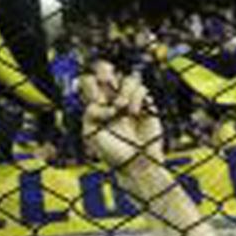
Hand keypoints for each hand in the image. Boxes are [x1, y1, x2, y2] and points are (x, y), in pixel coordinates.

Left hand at [82, 61, 166, 181]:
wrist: (136, 164)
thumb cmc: (112, 153)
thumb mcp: (91, 133)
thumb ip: (90, 113)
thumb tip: (100, 101)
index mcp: (96, 106)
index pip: (90, 82)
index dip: (90, 82)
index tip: (95, 98)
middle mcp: (112, 100)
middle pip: (107, 71)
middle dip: (105, 72)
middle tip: (106, 82)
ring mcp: (129, 101)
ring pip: (126, 79)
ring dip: (123, 91)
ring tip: (121, 109)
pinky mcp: (146, 104)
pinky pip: (141, 89)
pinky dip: (136, 98)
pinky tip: (134, 113)